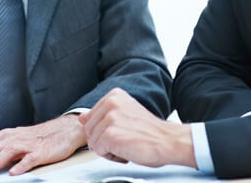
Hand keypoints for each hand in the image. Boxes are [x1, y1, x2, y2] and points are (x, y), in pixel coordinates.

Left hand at [0, 114, 85, 177]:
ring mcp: (27, 144)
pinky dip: (21, 165)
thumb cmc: (38, 137)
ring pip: (7, 152)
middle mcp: (14, 138)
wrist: (64, 130)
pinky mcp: (41, 151)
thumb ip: (0, 150)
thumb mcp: (16, 140)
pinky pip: (29, 159)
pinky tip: (14, 173)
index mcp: (6, 136)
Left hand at [80, 88, 194, 168]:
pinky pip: (98, 151)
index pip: (91, 118)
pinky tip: (126, 150)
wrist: (168, 142)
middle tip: (125, 139)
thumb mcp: (125, 115)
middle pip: (89, 130)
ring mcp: (110, 118)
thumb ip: (102, 115)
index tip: (123, 130)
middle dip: (104, 141)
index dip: (105, 131)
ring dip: (108, 149)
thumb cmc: (151, 132)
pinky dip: (111, 156)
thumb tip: (82, 118)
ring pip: (92, 142)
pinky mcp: (109, 134)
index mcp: (114, 95)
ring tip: (127, 144)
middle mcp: (111, 103)